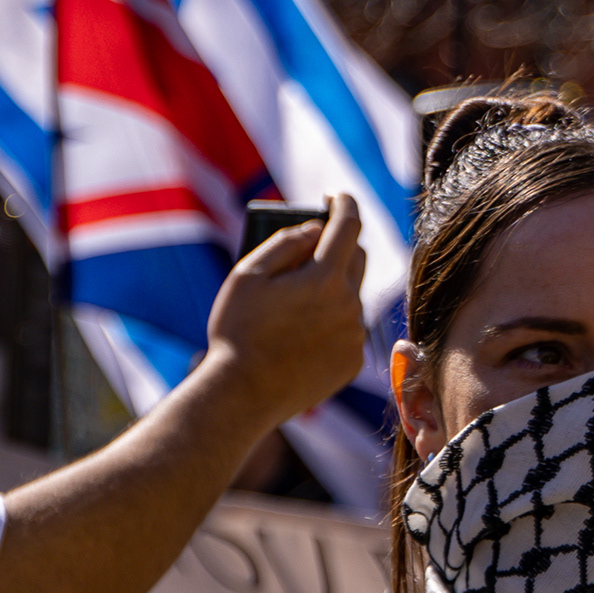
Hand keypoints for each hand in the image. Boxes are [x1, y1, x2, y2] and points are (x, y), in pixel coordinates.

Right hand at [203, 193, 367, 424]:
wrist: (242, 396)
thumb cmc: (237, 331)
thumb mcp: (247, 275)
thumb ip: (284, 243)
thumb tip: (315, 230)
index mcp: (325, 278)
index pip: (348, 224)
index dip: (343, 203)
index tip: (334, 196)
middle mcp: (350, 305)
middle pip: (356, 258)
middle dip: (337, 244)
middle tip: (311, 246)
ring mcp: (355, 336)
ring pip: (351, 295)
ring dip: (331, 288)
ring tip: (294, 303)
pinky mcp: (353, 361)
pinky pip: (348, 329)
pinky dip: (332, 321)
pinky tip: (301, 334)